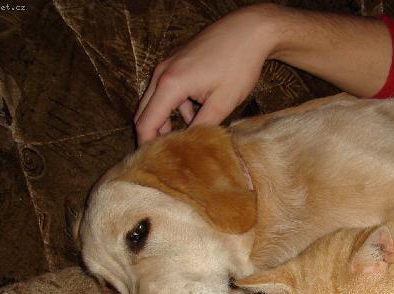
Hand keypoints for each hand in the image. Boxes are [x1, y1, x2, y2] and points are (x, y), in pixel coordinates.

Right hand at [134, 4, 279, 143]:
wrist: (249, 29)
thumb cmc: (239, 64)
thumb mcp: (223, 103)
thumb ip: (202, 126)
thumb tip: (189, 145)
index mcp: (170, 84)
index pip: (146, 123)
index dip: (147, 146)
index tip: (155, 164)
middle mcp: (162, 73)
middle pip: (144, 113)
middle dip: (152, 136)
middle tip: (166, 157)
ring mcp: (167, 65)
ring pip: (155, 101)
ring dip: (166, 121)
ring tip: (186, 139)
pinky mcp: (176, 62)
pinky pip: (166, 90)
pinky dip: (175, 106)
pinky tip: (197, 114)